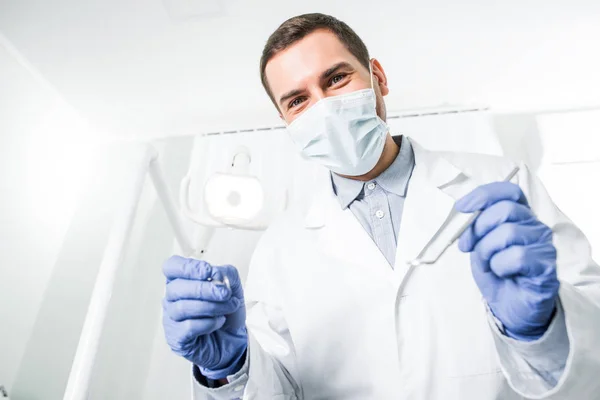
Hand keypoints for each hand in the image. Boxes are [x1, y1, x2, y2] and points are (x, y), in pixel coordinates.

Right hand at [162, 256, 246, 378]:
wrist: (234, 339)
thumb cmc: (227, 310)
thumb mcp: (232, 286)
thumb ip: (225, 273)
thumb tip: (215, 274)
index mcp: (182, 280)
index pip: (171, 267)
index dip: (188, 268)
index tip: (208, 272)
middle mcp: (172, 298)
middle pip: (175, 288)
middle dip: (204, 289)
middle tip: (225, 293)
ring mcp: (171, 319)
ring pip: (182, 308)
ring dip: (211, 306)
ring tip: (228, 307)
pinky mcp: (177, 338)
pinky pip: (188, 327)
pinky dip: (208, 323)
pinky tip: (219, 321)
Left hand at [455, 182, 559, 340]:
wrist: (509, 307)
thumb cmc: (496, 272)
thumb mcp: (478, 245)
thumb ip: (474, 226)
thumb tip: (463, 212)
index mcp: (519, 216)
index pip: (509, 192)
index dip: (483, 195)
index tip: (461, 207)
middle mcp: (535, 226)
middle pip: (505, 209)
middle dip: (478, 227)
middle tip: (467, 246)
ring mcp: (543, 245)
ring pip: (508, 233)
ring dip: (486, 251)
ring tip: (488, 265)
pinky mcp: (546, 267)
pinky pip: (517, 256)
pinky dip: (500, 265)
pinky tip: (502, 273)